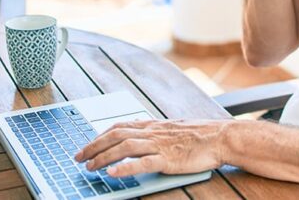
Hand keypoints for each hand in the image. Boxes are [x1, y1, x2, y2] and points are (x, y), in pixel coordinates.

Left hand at [74, 119, 230, 176]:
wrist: (220, 137)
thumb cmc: (200, 135)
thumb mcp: (173, 129)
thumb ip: (156, 133)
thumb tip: (141, 137)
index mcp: (153, 125)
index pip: (119, 126)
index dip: (100, 135)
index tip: (88, 144)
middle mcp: (152, 132)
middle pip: (115, 135)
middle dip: (93, 146)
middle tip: (78, 158)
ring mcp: (159, 145)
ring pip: (124, 147)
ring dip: (103, 157)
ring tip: (90, 167)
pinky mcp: (167, 159)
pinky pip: (142, 163)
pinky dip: (125, 168)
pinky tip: (112, 174)